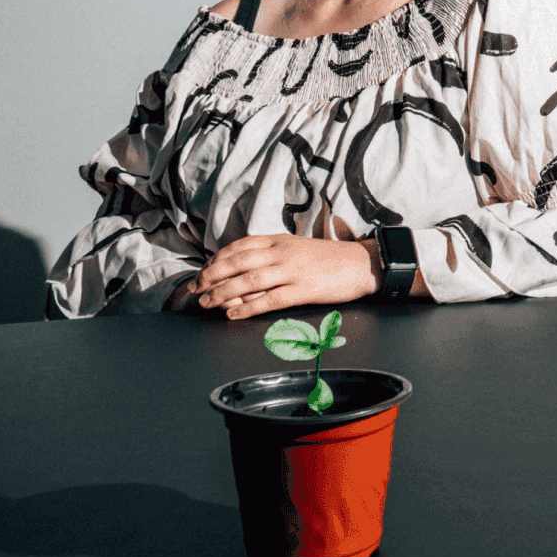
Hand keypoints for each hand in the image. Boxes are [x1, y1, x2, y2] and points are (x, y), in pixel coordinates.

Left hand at [186, 235, 382, 319]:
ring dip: (223, 292)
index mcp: (280, 240)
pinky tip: (234, 316)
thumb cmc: (329, 258)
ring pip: (249, 280)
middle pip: (238, 261)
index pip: (240, 246)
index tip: (203, 270)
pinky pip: (270, 299)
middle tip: (195, 288)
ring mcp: (293, 270)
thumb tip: (246, 265)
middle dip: (212, 275)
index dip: (217, 258)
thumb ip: (273, 252)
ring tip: (206, 303)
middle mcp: (282, 252)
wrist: (361, 264)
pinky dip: (248, 308)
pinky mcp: (304, 289)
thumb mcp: (297, 247)